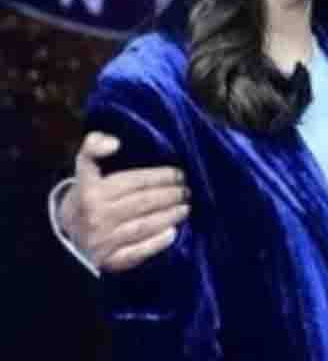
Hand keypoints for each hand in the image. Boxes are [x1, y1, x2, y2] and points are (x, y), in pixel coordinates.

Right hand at [59, 132, 190, 271]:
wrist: (65, 240)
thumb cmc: (83, 200)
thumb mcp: (82, 173)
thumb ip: (93, 148)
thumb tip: (114, 143)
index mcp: (90, 191)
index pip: (133, 181)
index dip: (159, 176)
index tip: (178, 173)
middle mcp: (95, 216)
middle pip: (142, 202)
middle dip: (170, 195)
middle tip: (186, 190)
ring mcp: (102, 240)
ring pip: (143, 225)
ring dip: (169, 215)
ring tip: (185, 207)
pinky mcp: (108, 261)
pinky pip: (137, 252)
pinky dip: (156, 243)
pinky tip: (172, 233)